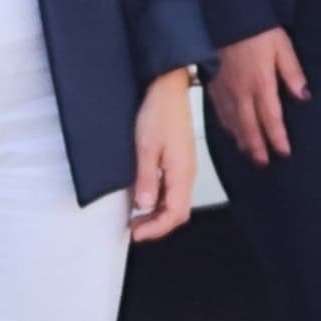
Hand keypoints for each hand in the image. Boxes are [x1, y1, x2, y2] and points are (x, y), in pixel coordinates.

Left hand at [129, 69, 197, 241]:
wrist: (167, 87)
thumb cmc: (158, 111)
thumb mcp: (146, 147)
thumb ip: (146, 178)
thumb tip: (144, 205)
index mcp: (182, 173)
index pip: (174, 214)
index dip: (156, 229)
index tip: (136, 234)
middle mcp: (187, 173)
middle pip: (178, 212)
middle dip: (157, 226)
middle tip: (134, 229)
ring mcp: (185, 167)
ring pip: (176, 202)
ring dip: (157, 214)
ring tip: (136, 217)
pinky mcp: (179, 160)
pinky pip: (173, 189)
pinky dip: (159, 200)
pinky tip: (145, 197)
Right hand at [207, 27, 306, 165]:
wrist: (224, 14)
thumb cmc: (256, 28)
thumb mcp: (282, 46)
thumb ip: (293, 73)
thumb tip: (304, 96)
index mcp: (260, 83)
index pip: (271, 118)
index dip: (278, 138)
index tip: (284, 153)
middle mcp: (240, 92)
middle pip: (249, 127)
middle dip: (258, 147)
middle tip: (264, 163)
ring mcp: (224, 89)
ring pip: (233, 123)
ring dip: (242, 141)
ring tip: (250, 155)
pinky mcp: (212, 84)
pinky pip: (219, 112)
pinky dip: (227, 126)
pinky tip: (231, 132)